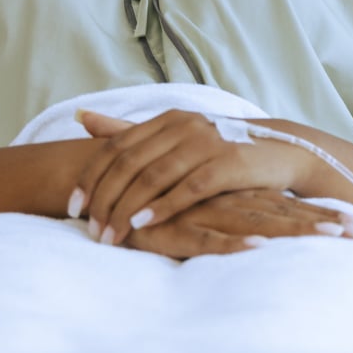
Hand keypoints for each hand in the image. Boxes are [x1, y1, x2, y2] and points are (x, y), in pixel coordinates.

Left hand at [72, 109, 315, 244]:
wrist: (279, 154)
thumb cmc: (220, 152)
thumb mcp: (174, 138)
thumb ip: (128, 131)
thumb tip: (82, 117)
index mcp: (166, 118)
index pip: (115, 147)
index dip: (91, 178)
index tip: (73, 207)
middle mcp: (183, 124)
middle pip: (129, 164)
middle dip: (105, 200)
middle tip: (92, 230)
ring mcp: (206, 141)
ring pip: (153, 177)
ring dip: (127, 209)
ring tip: (111, 235)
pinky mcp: (228, 163)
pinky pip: (187, 187)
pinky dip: (162, 207)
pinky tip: (143, 224)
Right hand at [118, 188, 351, 260]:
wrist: (105, 195)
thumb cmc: (157, 210)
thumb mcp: (199, 214)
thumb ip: (230, 217)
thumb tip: (264, 233)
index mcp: (235, 199)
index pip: (287, 206)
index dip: (321, 215)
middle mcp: (226, 203)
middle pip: (282, 214)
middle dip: (322, 223)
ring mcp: (203, 214)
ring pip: (255, 223)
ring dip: (293, 231)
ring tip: (330, 236)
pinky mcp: (176, 229)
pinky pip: (208, 238)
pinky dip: (233, 245)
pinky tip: (259, 248)